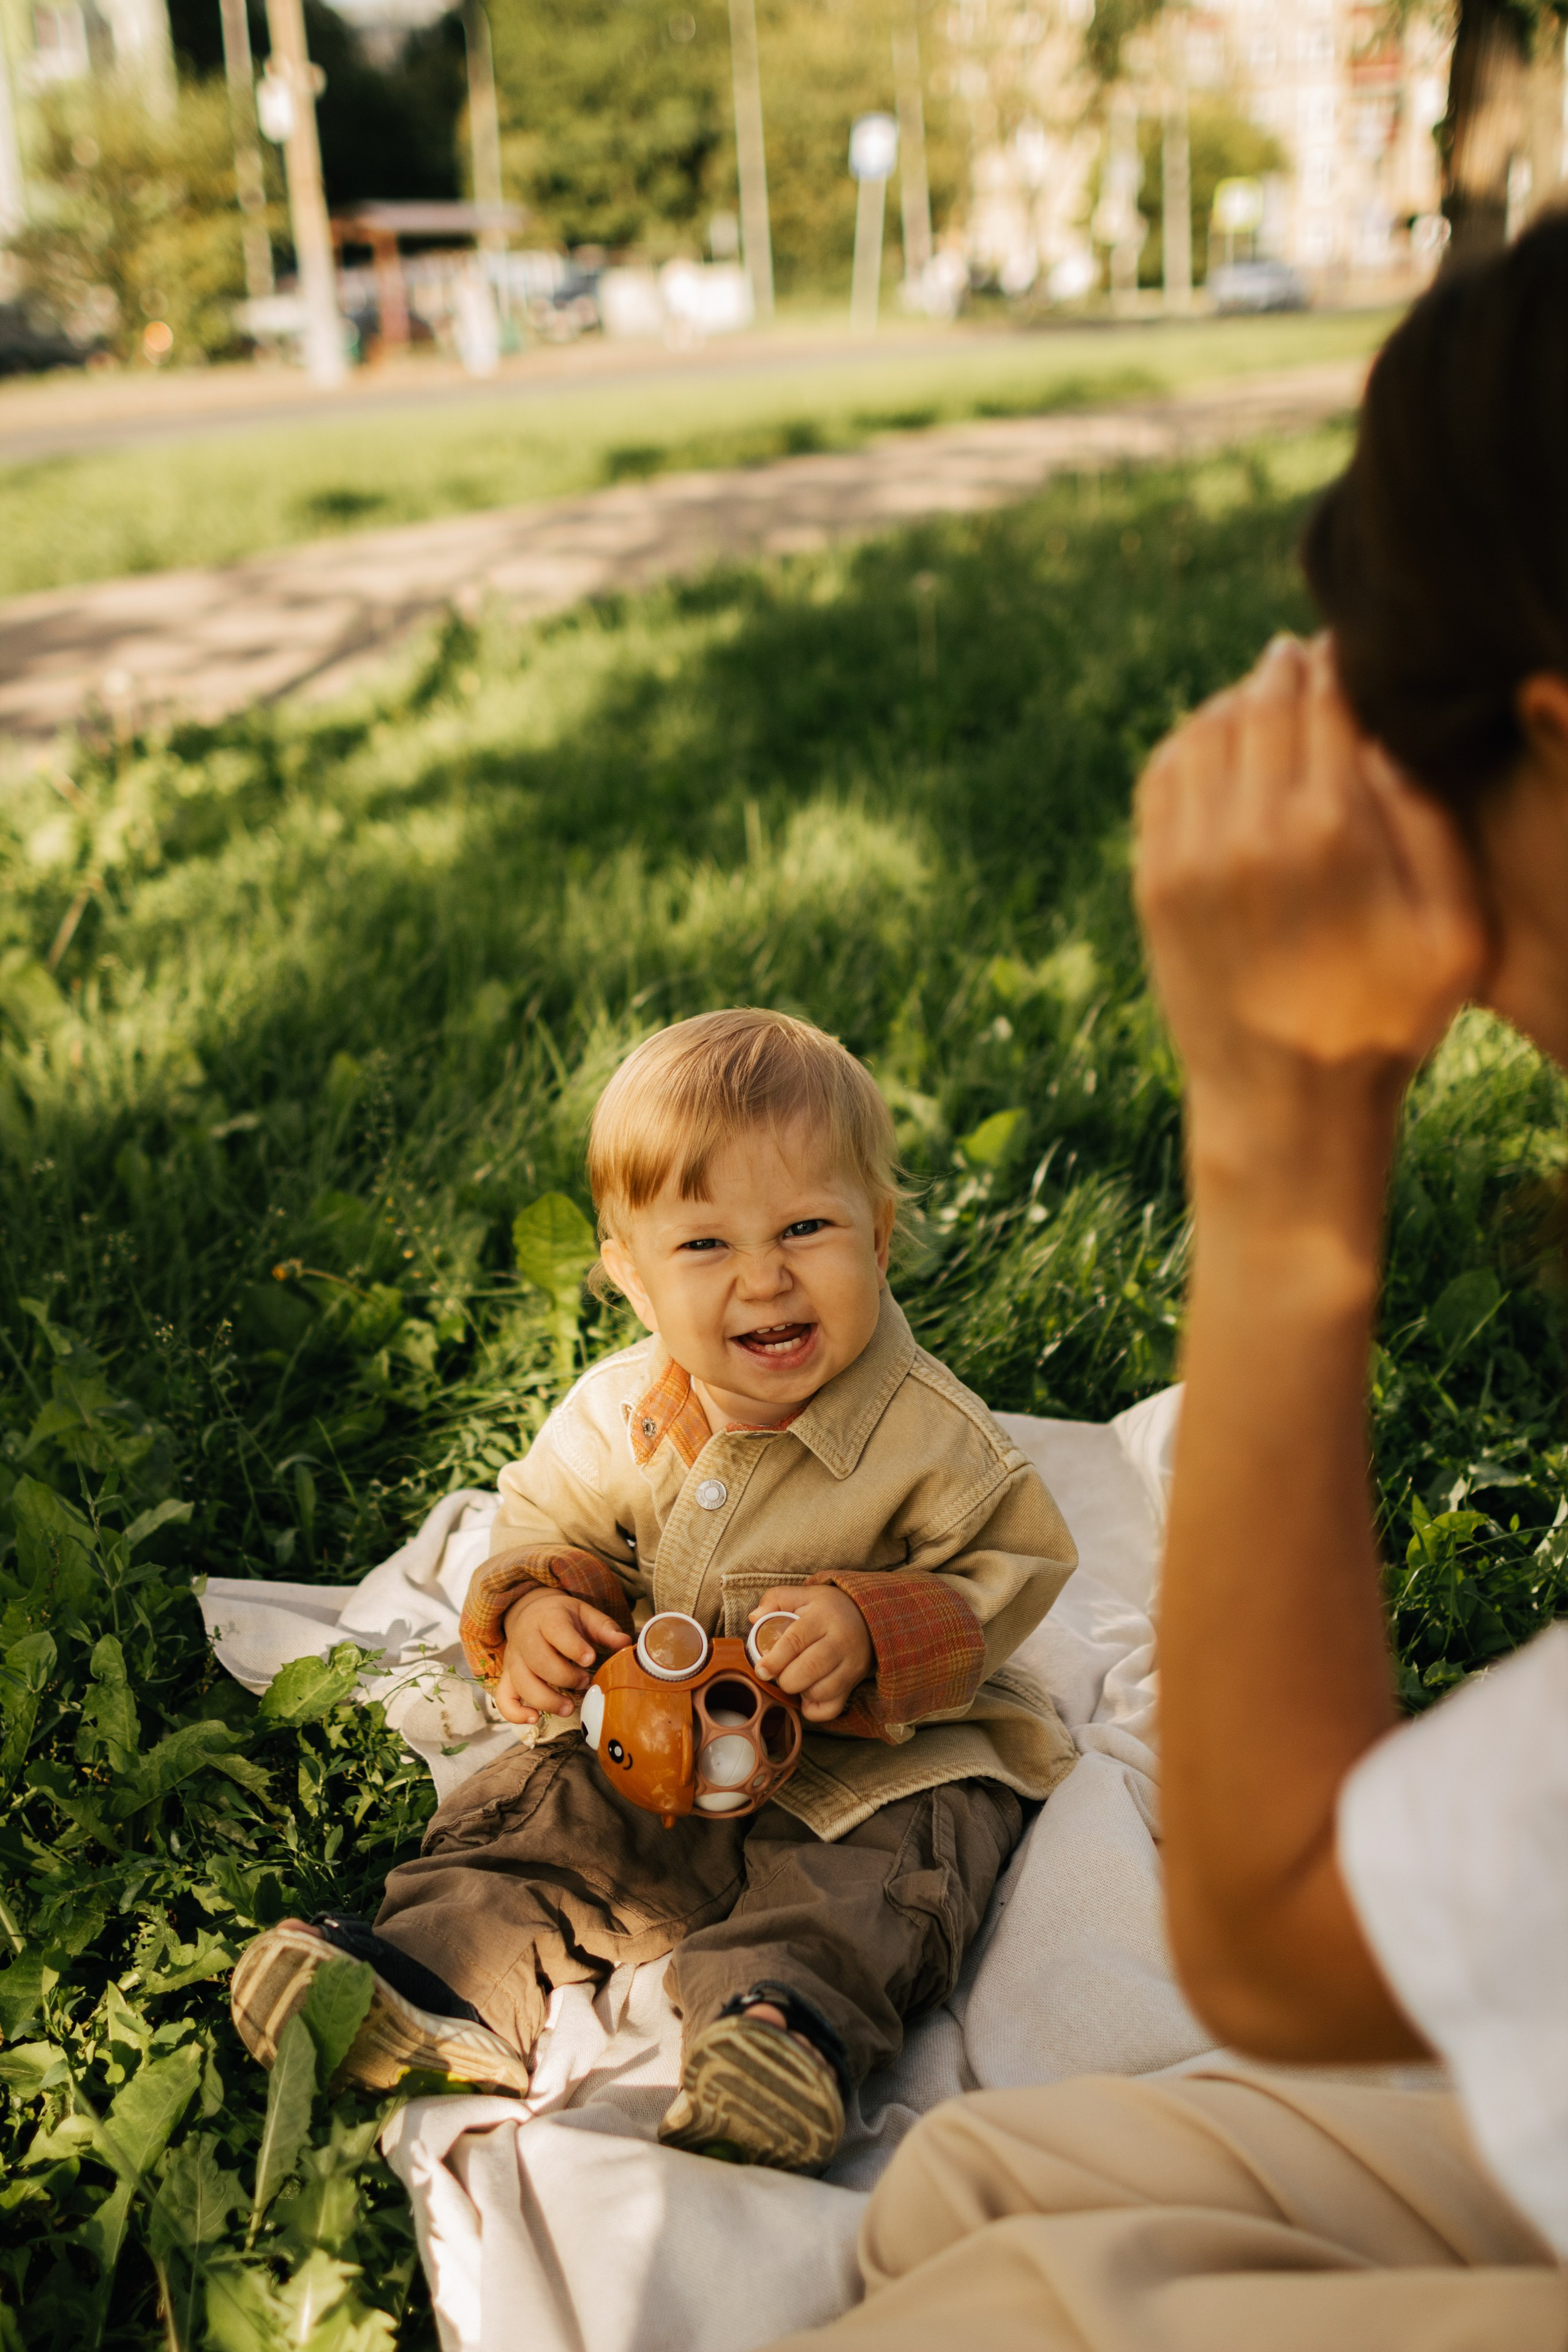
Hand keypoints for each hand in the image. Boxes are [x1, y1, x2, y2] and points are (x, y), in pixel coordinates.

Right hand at [494, 1587, 631, 1725]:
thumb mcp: (585, 1614)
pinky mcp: (507, 1677)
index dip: (573, 1647)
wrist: (531, 1614)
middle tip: (584, 1682)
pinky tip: (534, 1719)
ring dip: (547, 1700)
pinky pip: (503, 1698)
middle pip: (539, 1661)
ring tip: (569, 1707)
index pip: (556, 1631)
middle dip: (565, 1677)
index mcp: (547, 1618)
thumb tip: (625, 1643)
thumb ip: (605, 1629)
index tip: (590, 1659)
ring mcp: (514, 1660)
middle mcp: (525, 1638)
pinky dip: (515, 1713)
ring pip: (522, 1683)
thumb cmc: (563, 1618)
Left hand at [749, 1583, 873, 1722]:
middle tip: (778, 1675)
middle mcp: (841, 1641)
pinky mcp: (855, 1683)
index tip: (761, 1670)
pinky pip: (832, 1708)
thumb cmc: (828, 1609)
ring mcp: (851, 1665)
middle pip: (809, 1669)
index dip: (775, 1659)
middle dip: (786, 1679)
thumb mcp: (804, 1595)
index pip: (796, 1641)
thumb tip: (754, 1618)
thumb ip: (776, 1599)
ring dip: (801, 1692)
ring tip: (797, 1679)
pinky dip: (815, 1710)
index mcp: (823, 1617)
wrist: (868, 1619)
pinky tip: (808, 1695)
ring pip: (821, 1691)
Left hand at [1135, 636, 1487, 1181]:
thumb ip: (1430, 820)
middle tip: (1305, 660)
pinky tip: (1217, 744)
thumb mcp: (1455, 928)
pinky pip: (1161, 776)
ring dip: (1235, 703)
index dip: (1339, 663)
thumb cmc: (1387, 1021)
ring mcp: (1187, 854)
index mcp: (1330, 828)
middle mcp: (1248, 829)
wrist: (1285, 1107)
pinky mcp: (1151, 880)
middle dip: (1286, 672)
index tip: (1349, 650)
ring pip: (1204, 729)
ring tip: (1265, 698)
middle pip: (1260, 701)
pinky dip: (1188, 743)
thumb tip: (1384, 734)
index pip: (1325, 698)